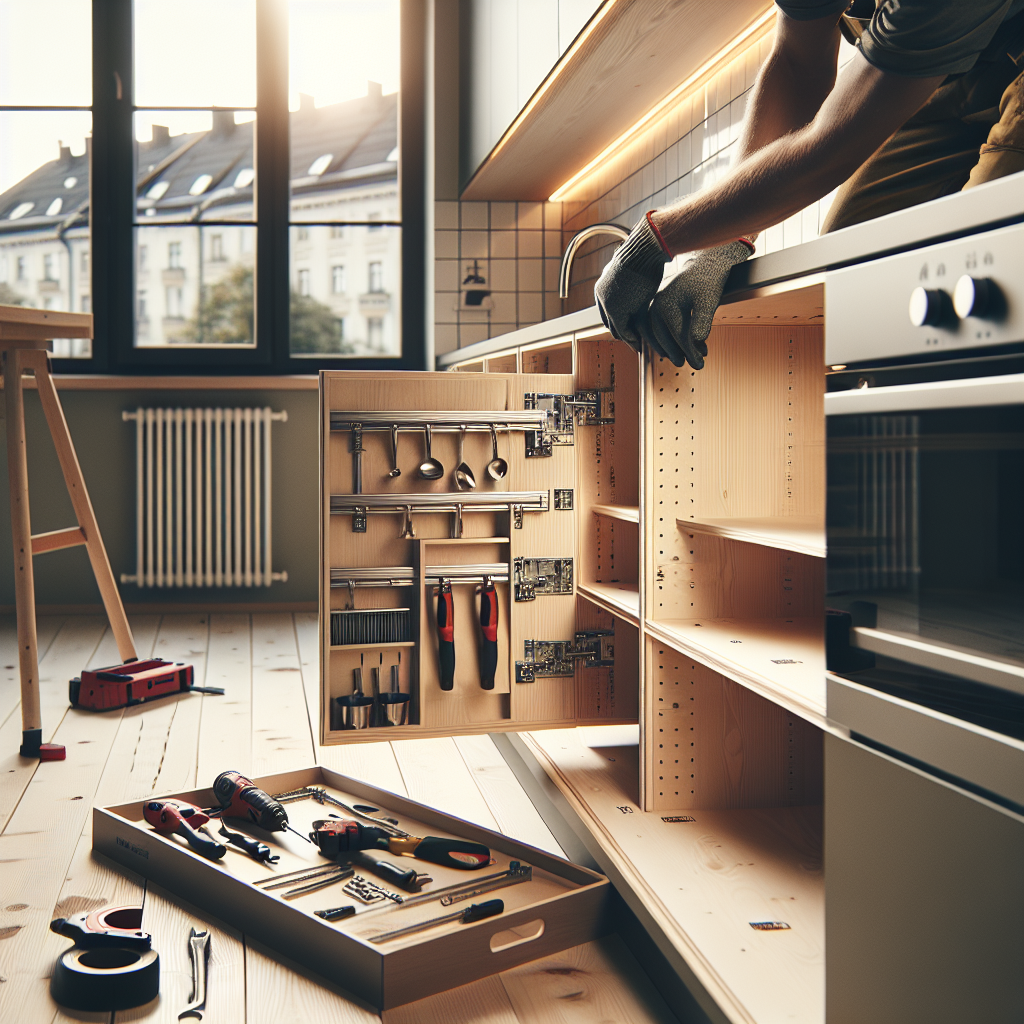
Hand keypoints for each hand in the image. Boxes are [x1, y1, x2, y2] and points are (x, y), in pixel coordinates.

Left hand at [594, 215, 669, 348]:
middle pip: (610, 322)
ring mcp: (607, 304)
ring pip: (616, 328)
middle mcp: (601, 296)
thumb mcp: (632, 271)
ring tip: (638, 345)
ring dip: (627, 338)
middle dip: (622, 333)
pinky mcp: (616, 311)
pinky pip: (623, 330)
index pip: (608, 312)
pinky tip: (640, 343)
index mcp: (603, 287)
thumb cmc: (643, 255)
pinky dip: (631, 339)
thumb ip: (631, 283)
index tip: (630, 329)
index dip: (620, 322)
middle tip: (634, 342)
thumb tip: (641, 284)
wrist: (643, 250)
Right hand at [642, 240, 752, 368]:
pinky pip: (657, 328)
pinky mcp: (657, 305)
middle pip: (665, 338)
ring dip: (671, 348)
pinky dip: (665, 339)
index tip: (701, 364)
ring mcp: (654, 305)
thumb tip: (697, 340)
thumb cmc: (708, 280)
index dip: (690, 352)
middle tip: (695, 364)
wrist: (705, 263)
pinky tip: (678, 345)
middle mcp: (655, 305)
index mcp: (666, 305)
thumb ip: (702, 320)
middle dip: (680, 353)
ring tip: (685, 357)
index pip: (678, 336)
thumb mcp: (709, 300)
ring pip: (658, 334)